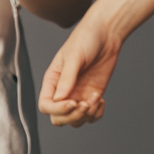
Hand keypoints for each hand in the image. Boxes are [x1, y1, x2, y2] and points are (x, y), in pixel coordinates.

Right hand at [39, 10, 119, 127]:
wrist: (107, 33)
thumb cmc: (86, 38)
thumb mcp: (74, 56)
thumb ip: (66, 78)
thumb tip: (59, 99)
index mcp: (52, 81)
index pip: (46, 106)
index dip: (57, 109)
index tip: (73, 102)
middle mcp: (63, 91)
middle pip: (59, 119)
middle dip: (72, 116)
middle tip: (85, 104)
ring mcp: (78, 95)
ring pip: (75, 120)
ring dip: (86, 116)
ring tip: (95, 99)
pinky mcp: (93, 96)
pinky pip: (91, 116)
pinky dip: (96, 114)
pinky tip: (100, 100)